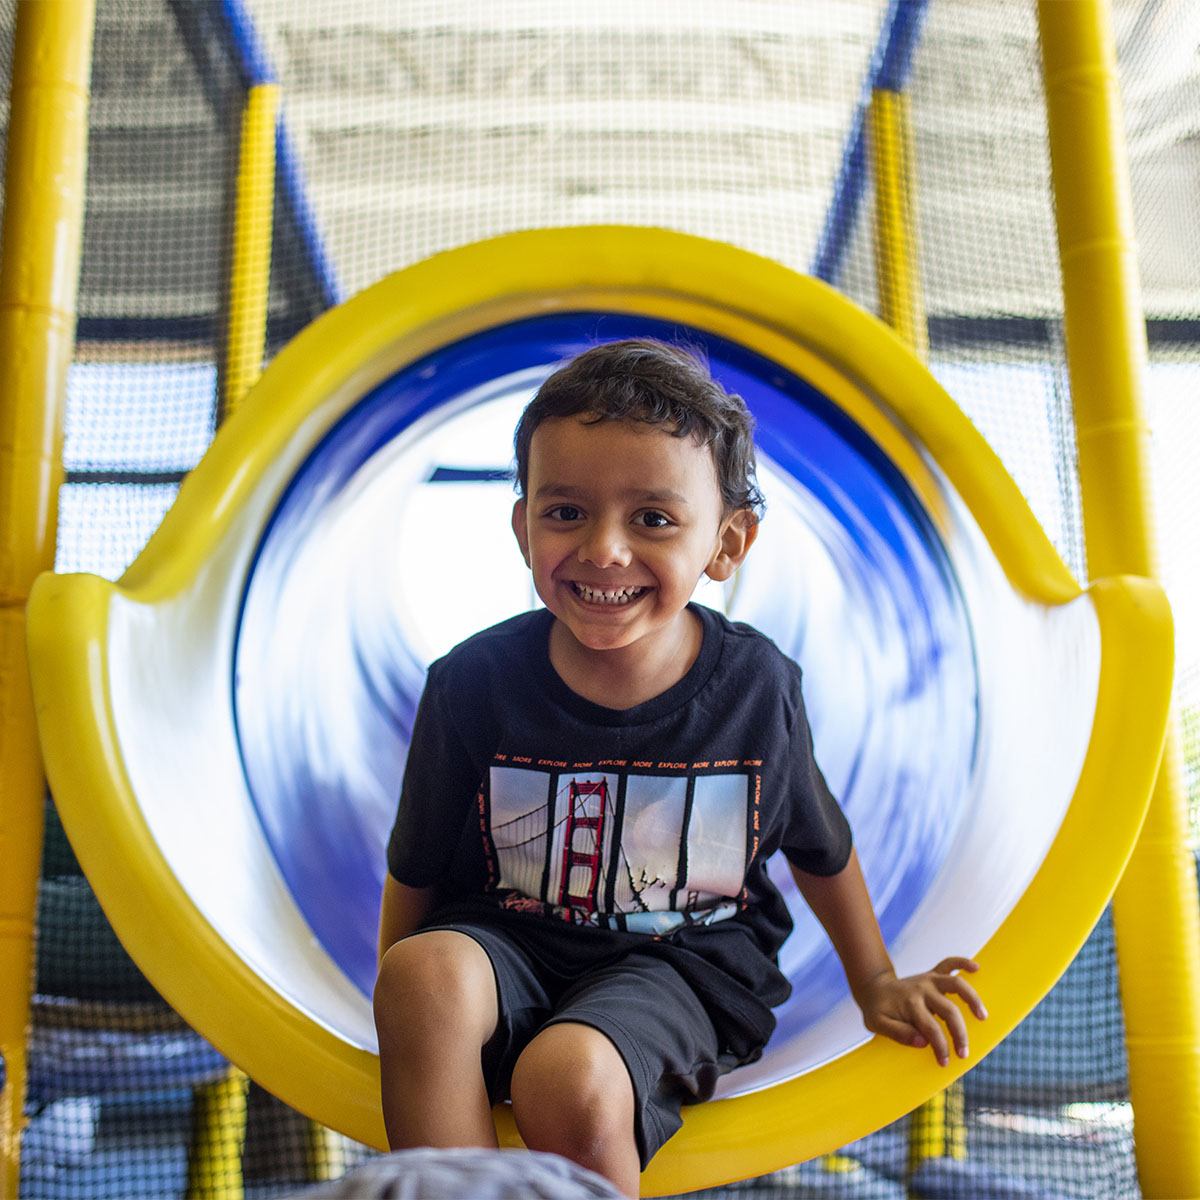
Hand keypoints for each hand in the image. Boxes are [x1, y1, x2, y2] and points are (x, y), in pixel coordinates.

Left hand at [856, 957, 986, 1066]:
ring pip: (955, 984)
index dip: (941, 1047)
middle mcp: (922, 989)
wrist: (873, 987)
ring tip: (982, 1016)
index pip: (931, 1029)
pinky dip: (962, 962)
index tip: (944, 1062)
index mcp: (910, 1004)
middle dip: (959, 1034)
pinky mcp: (932, 974)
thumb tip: (922, 1043)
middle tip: (963, 1053)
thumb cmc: (877, 1010)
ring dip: (972, 998)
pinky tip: (976, 967)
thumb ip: (898, 1033)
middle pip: (949, 1010)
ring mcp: (928, 979)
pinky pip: (949, 963)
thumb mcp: (877, 1024)